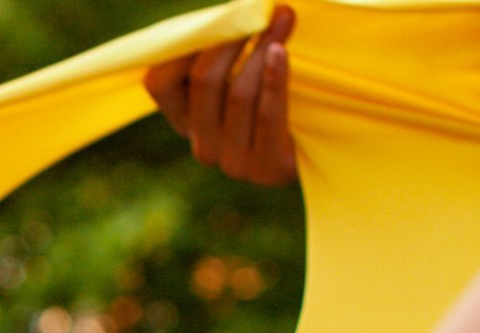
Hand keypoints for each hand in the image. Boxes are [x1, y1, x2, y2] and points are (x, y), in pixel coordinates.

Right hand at [144, 5, 295, 186]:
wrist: (320, 148)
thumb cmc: (277, 99)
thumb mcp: (241, 75)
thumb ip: (227, 50)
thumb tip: (241, 6)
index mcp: (185, 121)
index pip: (159, 82)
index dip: (181, 47)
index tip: (219, 18)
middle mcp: (203, 145)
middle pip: (203, 80)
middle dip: (232, 37)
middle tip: (259, 9)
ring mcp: (232, 162)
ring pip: (238, 93)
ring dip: (262, 49)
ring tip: (284, 18)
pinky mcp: (267, 168)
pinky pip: (267, 114)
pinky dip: (274, 79)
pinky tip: (281, 52)